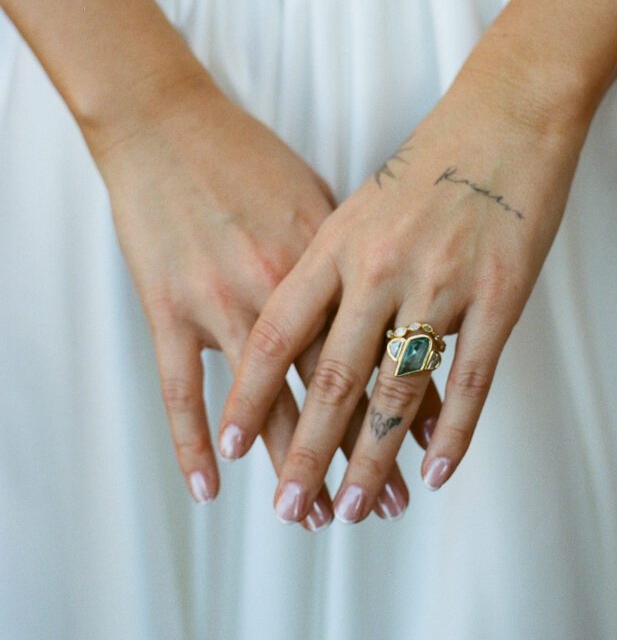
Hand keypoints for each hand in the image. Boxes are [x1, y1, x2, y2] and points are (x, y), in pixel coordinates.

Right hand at [94, 73, 427, 525]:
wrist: (168, 124)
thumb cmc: (248, 156)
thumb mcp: (316, 197)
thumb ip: (352, 257)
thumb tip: (388, 303)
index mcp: (328, 257)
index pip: (375, 345)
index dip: (403, 406)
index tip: (426, 454)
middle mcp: (281, 285)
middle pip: (330, 388)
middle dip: (359, 454)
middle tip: (381, 507)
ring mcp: (221, 299)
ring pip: (265, 401)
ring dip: (291, 462)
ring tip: (311, 515)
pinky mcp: (167, 305)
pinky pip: (181, 388)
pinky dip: (193, 440)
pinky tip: (209, 486)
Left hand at [219, 65, 589, 522]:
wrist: (503, 116)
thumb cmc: (426, 160)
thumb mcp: (358, 205)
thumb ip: (330, 267)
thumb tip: (302, 333)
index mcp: (336, 242)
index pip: (280, 334)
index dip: (252, 395)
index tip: (231, 447)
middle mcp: (379, 266)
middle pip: (334, 378)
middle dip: (306, 453)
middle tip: (288, 511)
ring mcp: (440, 281)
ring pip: (398, 391)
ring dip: (374, 459)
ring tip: (356, 509)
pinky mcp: (499, 295)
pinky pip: (470, 378)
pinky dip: (452, 434)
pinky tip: (436, 473)